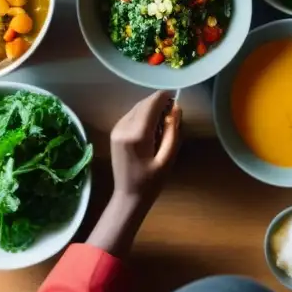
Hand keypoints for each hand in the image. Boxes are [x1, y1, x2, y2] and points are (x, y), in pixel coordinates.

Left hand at [88, 91, 181, 256]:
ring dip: (151, 108)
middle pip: (144, 103)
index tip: (177, 97)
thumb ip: (173, 132)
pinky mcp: (115, 132)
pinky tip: (151, 127)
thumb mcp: (167, 159)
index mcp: (137, 134)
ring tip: (164, 122)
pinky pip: (131, 115)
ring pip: (137, 107)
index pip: (151, 104)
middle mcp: (124, 127)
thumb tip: (176, 108)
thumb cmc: (151, 181)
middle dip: (159, 103)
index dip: (165, 96)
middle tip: (173, 113)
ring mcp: (117, 128)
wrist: (128, 195)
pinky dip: (143, 114)